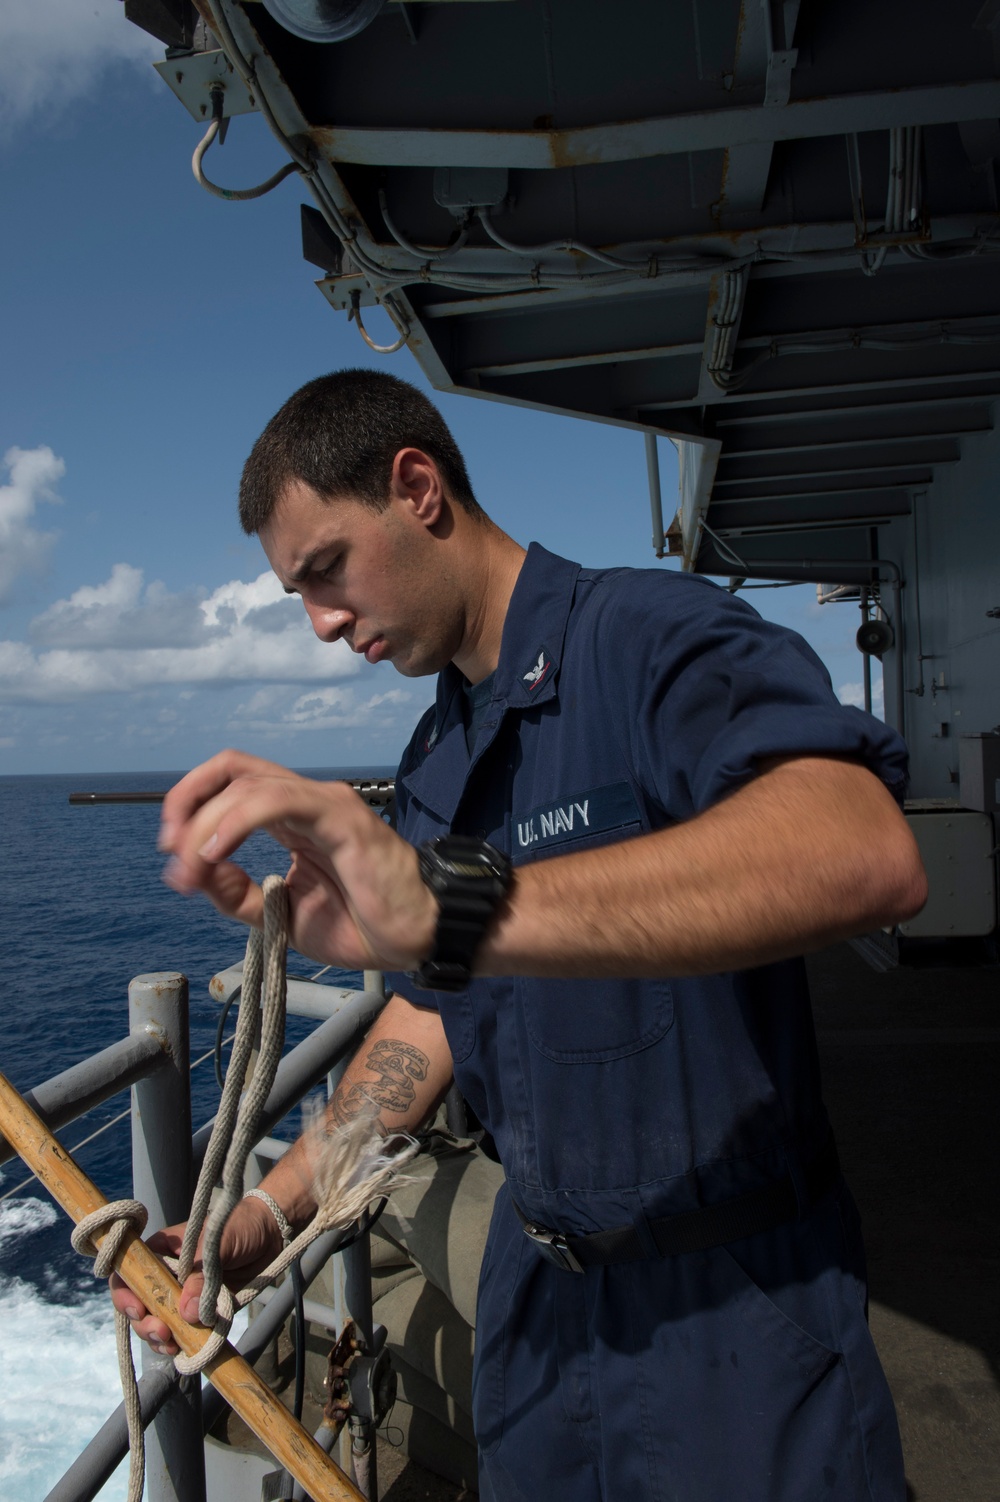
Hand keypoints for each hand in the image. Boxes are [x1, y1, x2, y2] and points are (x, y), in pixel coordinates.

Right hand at [109, 1197, 283, 1354]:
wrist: (271, 1234)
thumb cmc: (239, 1225)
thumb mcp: (217, 1242)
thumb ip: (201, 1275)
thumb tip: (186, 1313)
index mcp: (161, 1251)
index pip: (129, 1273)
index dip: (125, 1294)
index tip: (139, 1310)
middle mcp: (165, 1275)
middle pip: (138, 1304)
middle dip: (145, 1323)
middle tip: (162, 1332)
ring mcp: (181, 1295)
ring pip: (156, 1322)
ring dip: (159, 1339)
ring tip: (172, 1344)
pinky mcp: (199, 1311)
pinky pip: (182, 1332)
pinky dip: (180, 1343)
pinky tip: (184, 1349)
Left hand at [158, 750, 436, 970]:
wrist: (419, 937)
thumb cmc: (365, 923)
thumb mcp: (279, 913)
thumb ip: (236, 893)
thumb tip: (192, 873)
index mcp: (292, 817)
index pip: (229, 783)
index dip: (190, 806)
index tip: (172, 855)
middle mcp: (305, 800)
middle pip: (230, 767)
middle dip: (186, 801)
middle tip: (171, 850)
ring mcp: (324, 803)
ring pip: (247, 784)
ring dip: (205, 824)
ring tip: (193, 864)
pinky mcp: (341, 817)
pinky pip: (278, 800)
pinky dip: (237, 819)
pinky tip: (217, 851)